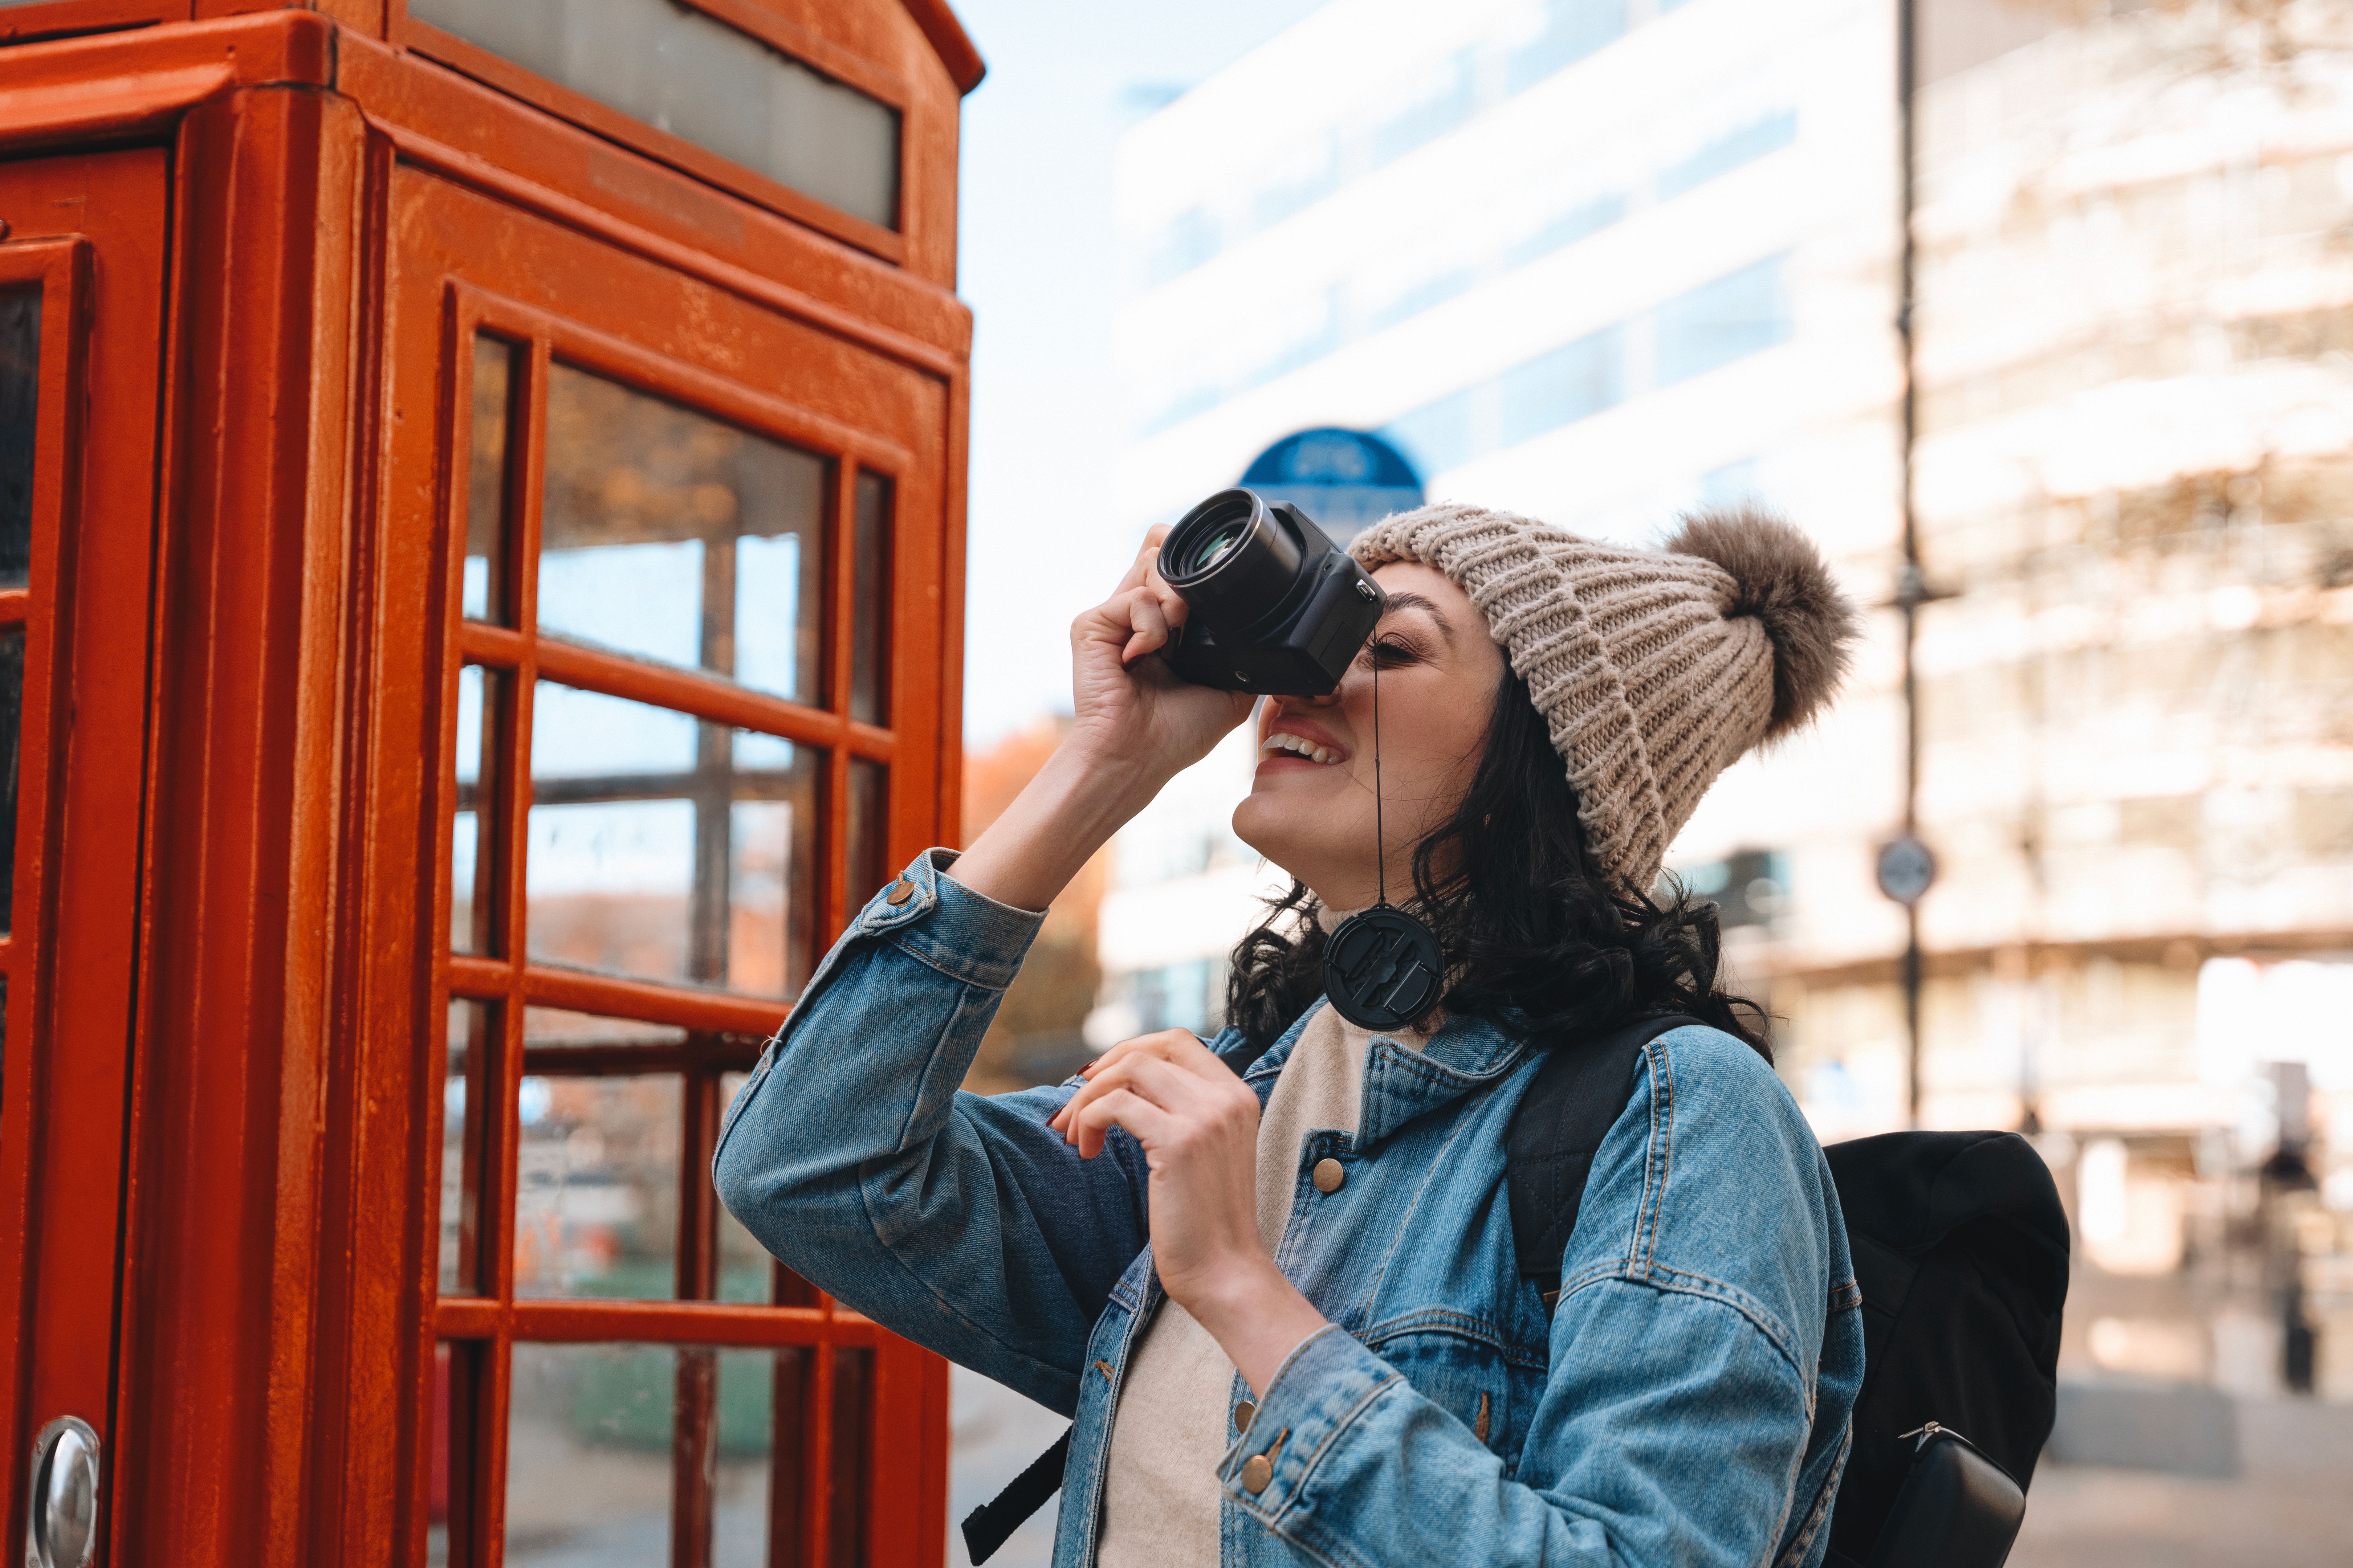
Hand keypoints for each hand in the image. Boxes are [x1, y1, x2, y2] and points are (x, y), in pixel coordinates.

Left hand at [1049, 1030, 1326, 1395]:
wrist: (1226, 1274)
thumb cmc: (1206, 1223)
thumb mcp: (1205, 1152)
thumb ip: (1183, 1113)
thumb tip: (1123, 1085)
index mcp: (1237, 1097)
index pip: (1178, 1042)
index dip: (1131, 1051)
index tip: (1100, 1082)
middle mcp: (1227, 1098)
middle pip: (1150, 1049)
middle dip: (1102, 1071)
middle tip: (1074, 1109)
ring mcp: (1206, 1117)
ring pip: (1129, 1069)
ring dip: (1089, 1097)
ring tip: (1076, 1136)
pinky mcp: (1180, 1142)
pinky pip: (1116, 1105)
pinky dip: (1090, 1120)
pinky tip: (1086, 1152)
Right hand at [1064, 528, 1256, 788]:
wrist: (1138, 757)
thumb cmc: (1176, 734)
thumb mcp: (1231, 691)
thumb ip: (1244, 653)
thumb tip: (1265, 630)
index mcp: (1165, 623)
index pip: (1178, 563)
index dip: (1200, 563)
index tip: (1219, 588)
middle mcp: (1137, 613)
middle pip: (1164, 546)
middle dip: (1191, 575)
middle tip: (1192, 620)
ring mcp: (1113, 616)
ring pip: (1152, 560)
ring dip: (1176, 599)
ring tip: (1173, 642)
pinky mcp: (1091, 624)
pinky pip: (1134, 598)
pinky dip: (1151, 627)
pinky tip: (1144, 656)